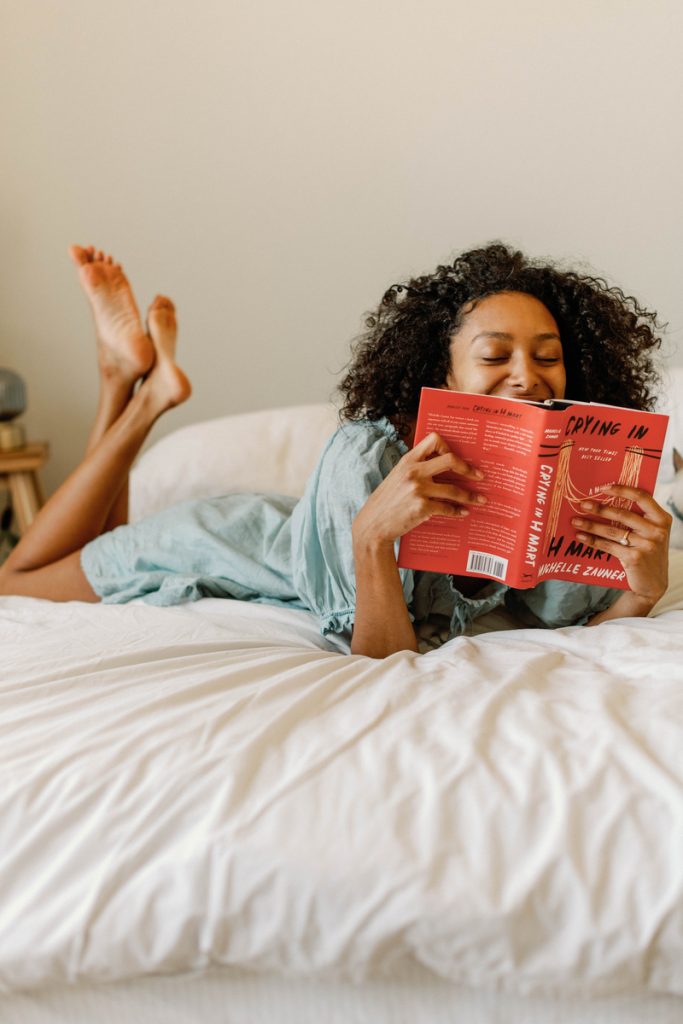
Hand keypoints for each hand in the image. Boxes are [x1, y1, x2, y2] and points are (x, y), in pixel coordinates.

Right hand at [353, 430, 485, 548]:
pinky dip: (457, 511)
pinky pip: (447, 508)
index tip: (455, 457)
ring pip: (454, 489)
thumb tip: (443, 468)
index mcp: (408, 460)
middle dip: (469, 469)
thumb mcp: (397, 477)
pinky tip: (463, 512)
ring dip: (470, 496)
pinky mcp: (422, 508)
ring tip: (480, 500)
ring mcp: (418, 489)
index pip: (434, 440)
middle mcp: (414, 472)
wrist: (373, 524)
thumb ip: (416, 469)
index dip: (448, 447)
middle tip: (480, 476)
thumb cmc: (387, 501)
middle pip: (450, 461)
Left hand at [571, 484, 672, 603]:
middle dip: (599, 508)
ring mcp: (647, 544)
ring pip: (612, 530)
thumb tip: (607, 501)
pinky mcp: (634, 558)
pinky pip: (608, 546)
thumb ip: (639, 518)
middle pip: (623, 514)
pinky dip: (593, 541)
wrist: (653, 584)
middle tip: (582, 504)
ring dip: (591, 525)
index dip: (622, 490)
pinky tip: (581, 537)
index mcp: (662, 518)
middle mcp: (657, 530)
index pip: (642, 497)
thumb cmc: (648, 553)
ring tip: (576, 521)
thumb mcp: (651, 533)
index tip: (603, 488)